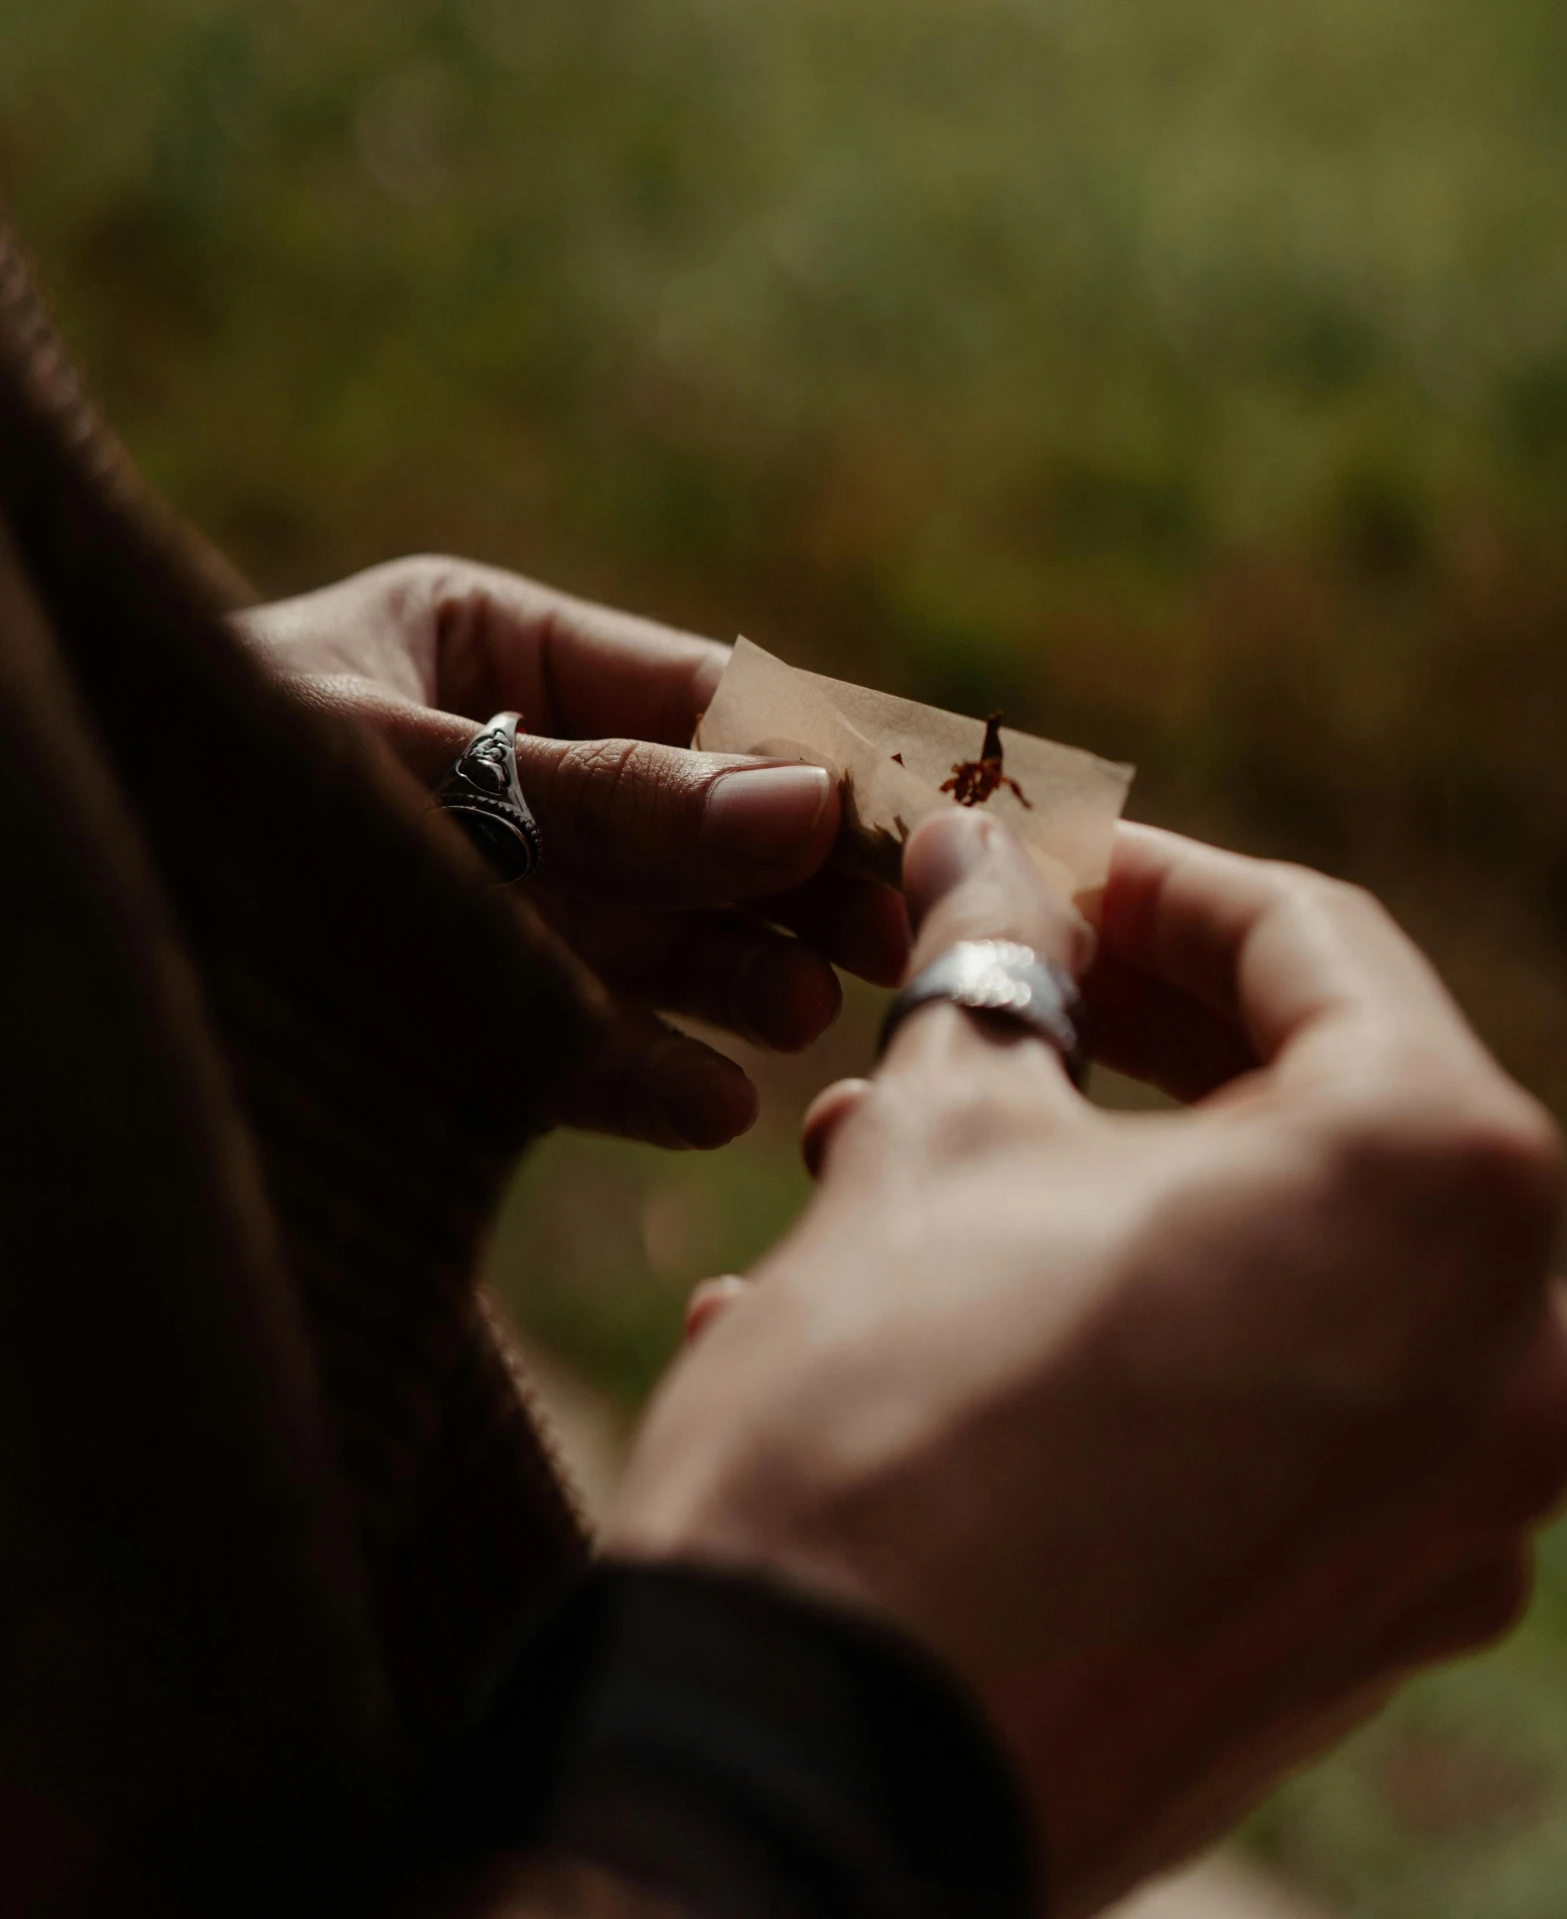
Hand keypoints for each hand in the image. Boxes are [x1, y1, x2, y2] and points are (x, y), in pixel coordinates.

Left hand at [237, 557, 907, 1148]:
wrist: (55, 907)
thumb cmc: (207, 784)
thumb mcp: (406, 774)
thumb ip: (603, 798)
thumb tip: (805, 807)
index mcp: (486, 647)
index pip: (693, 690)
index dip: (806, 752)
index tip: (908, 817)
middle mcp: (503, 768)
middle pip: (695, 817)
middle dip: (795, 874)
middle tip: (903, 932)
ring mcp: (483, 890)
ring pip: (651, 930)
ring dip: (738, 972)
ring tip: (816, 1013)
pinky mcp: (448, 1008)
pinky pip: (568, 1038)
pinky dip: (638, 1074)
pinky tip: (710, 1110)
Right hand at [609, 814, 1566, 1915]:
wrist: (802, 1788)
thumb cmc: (878, 1422)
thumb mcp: (931, 1137)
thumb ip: (990, 971)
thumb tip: (980, 860)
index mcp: (1444, 1192)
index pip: (1315, 945)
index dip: (1153, 886)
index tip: (1039, 872)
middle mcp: (1514, 1360)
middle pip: (1322, 1110)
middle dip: (1133, 1042)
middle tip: (985, 1001)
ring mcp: (1460, 1518)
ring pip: (1289, 1271)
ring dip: (1117, 1193)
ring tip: (911, 1165)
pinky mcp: (1374, 1630)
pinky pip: (1278, 1416)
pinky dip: (1148, 1339)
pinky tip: (966, 1321)